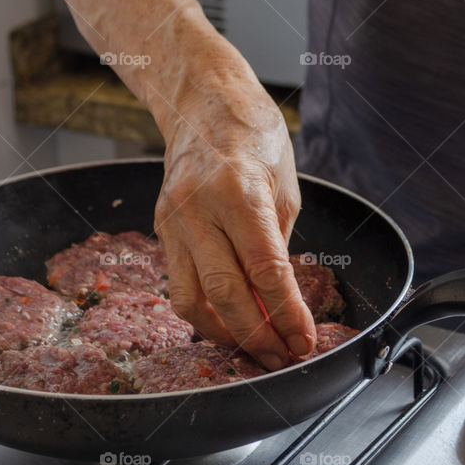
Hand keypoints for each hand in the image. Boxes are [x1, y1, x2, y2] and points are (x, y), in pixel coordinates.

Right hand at [154, 79, 315, 370]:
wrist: (202, 107)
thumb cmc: (254, 139)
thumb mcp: (285, 188)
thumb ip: (278, 247)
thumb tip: (278, 302)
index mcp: (239, 192)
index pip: (266, 270)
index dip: (287, 313)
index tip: (303, 339)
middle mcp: (199, 210)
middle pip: (225, 294)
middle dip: (258, 335)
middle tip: (282, 357)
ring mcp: (173, 222)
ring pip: (192, 300)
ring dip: (226, 334)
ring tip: (255, 349)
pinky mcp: (161, 231)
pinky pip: (180, 286)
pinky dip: (205, 313)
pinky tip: (229, 323)